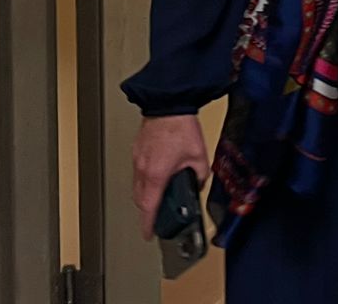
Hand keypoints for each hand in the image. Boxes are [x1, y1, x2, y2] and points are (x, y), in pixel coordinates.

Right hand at [132, 114, 209, 239]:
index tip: (148, 234)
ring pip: (137, 186)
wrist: (168, 103)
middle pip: (140, 200)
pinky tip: (158, 175)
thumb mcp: (199, 156)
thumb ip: (200, 175)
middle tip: (156, 217)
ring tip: (159, 196)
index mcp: (157, 175)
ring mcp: (138, 159)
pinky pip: (138, 172)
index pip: (148, 208)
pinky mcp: (138, 150)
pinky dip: (145, 180)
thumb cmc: (181, 126)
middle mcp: (143, 169)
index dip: (148, 224)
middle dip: (148, 211)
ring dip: (145, 195)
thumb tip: (198, 183)